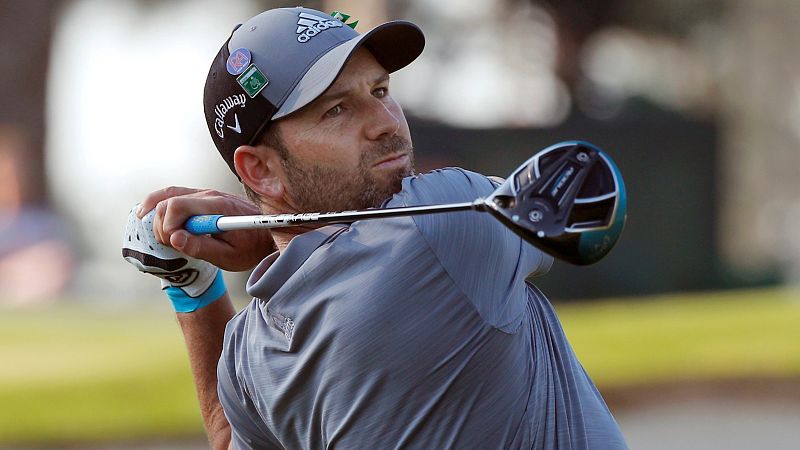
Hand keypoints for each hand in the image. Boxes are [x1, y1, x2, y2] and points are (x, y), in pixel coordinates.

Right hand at [137, 187, 274, 270]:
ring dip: (159, 218)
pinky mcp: (201, 197)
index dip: (168, 227)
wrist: (268, 235)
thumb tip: (175, 239)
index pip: (177, 206)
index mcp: (218, 207)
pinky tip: (146, 215)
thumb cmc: (250, 248)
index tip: (175, 244)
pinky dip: (158, 205)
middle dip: (162, 225)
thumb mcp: (229, 256)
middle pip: (168, 202)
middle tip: (173, 245)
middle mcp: (209, 194)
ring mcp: (204, 193)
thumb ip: (201, 248)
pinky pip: (173, 195)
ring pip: (166, 197)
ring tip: (167, 238)